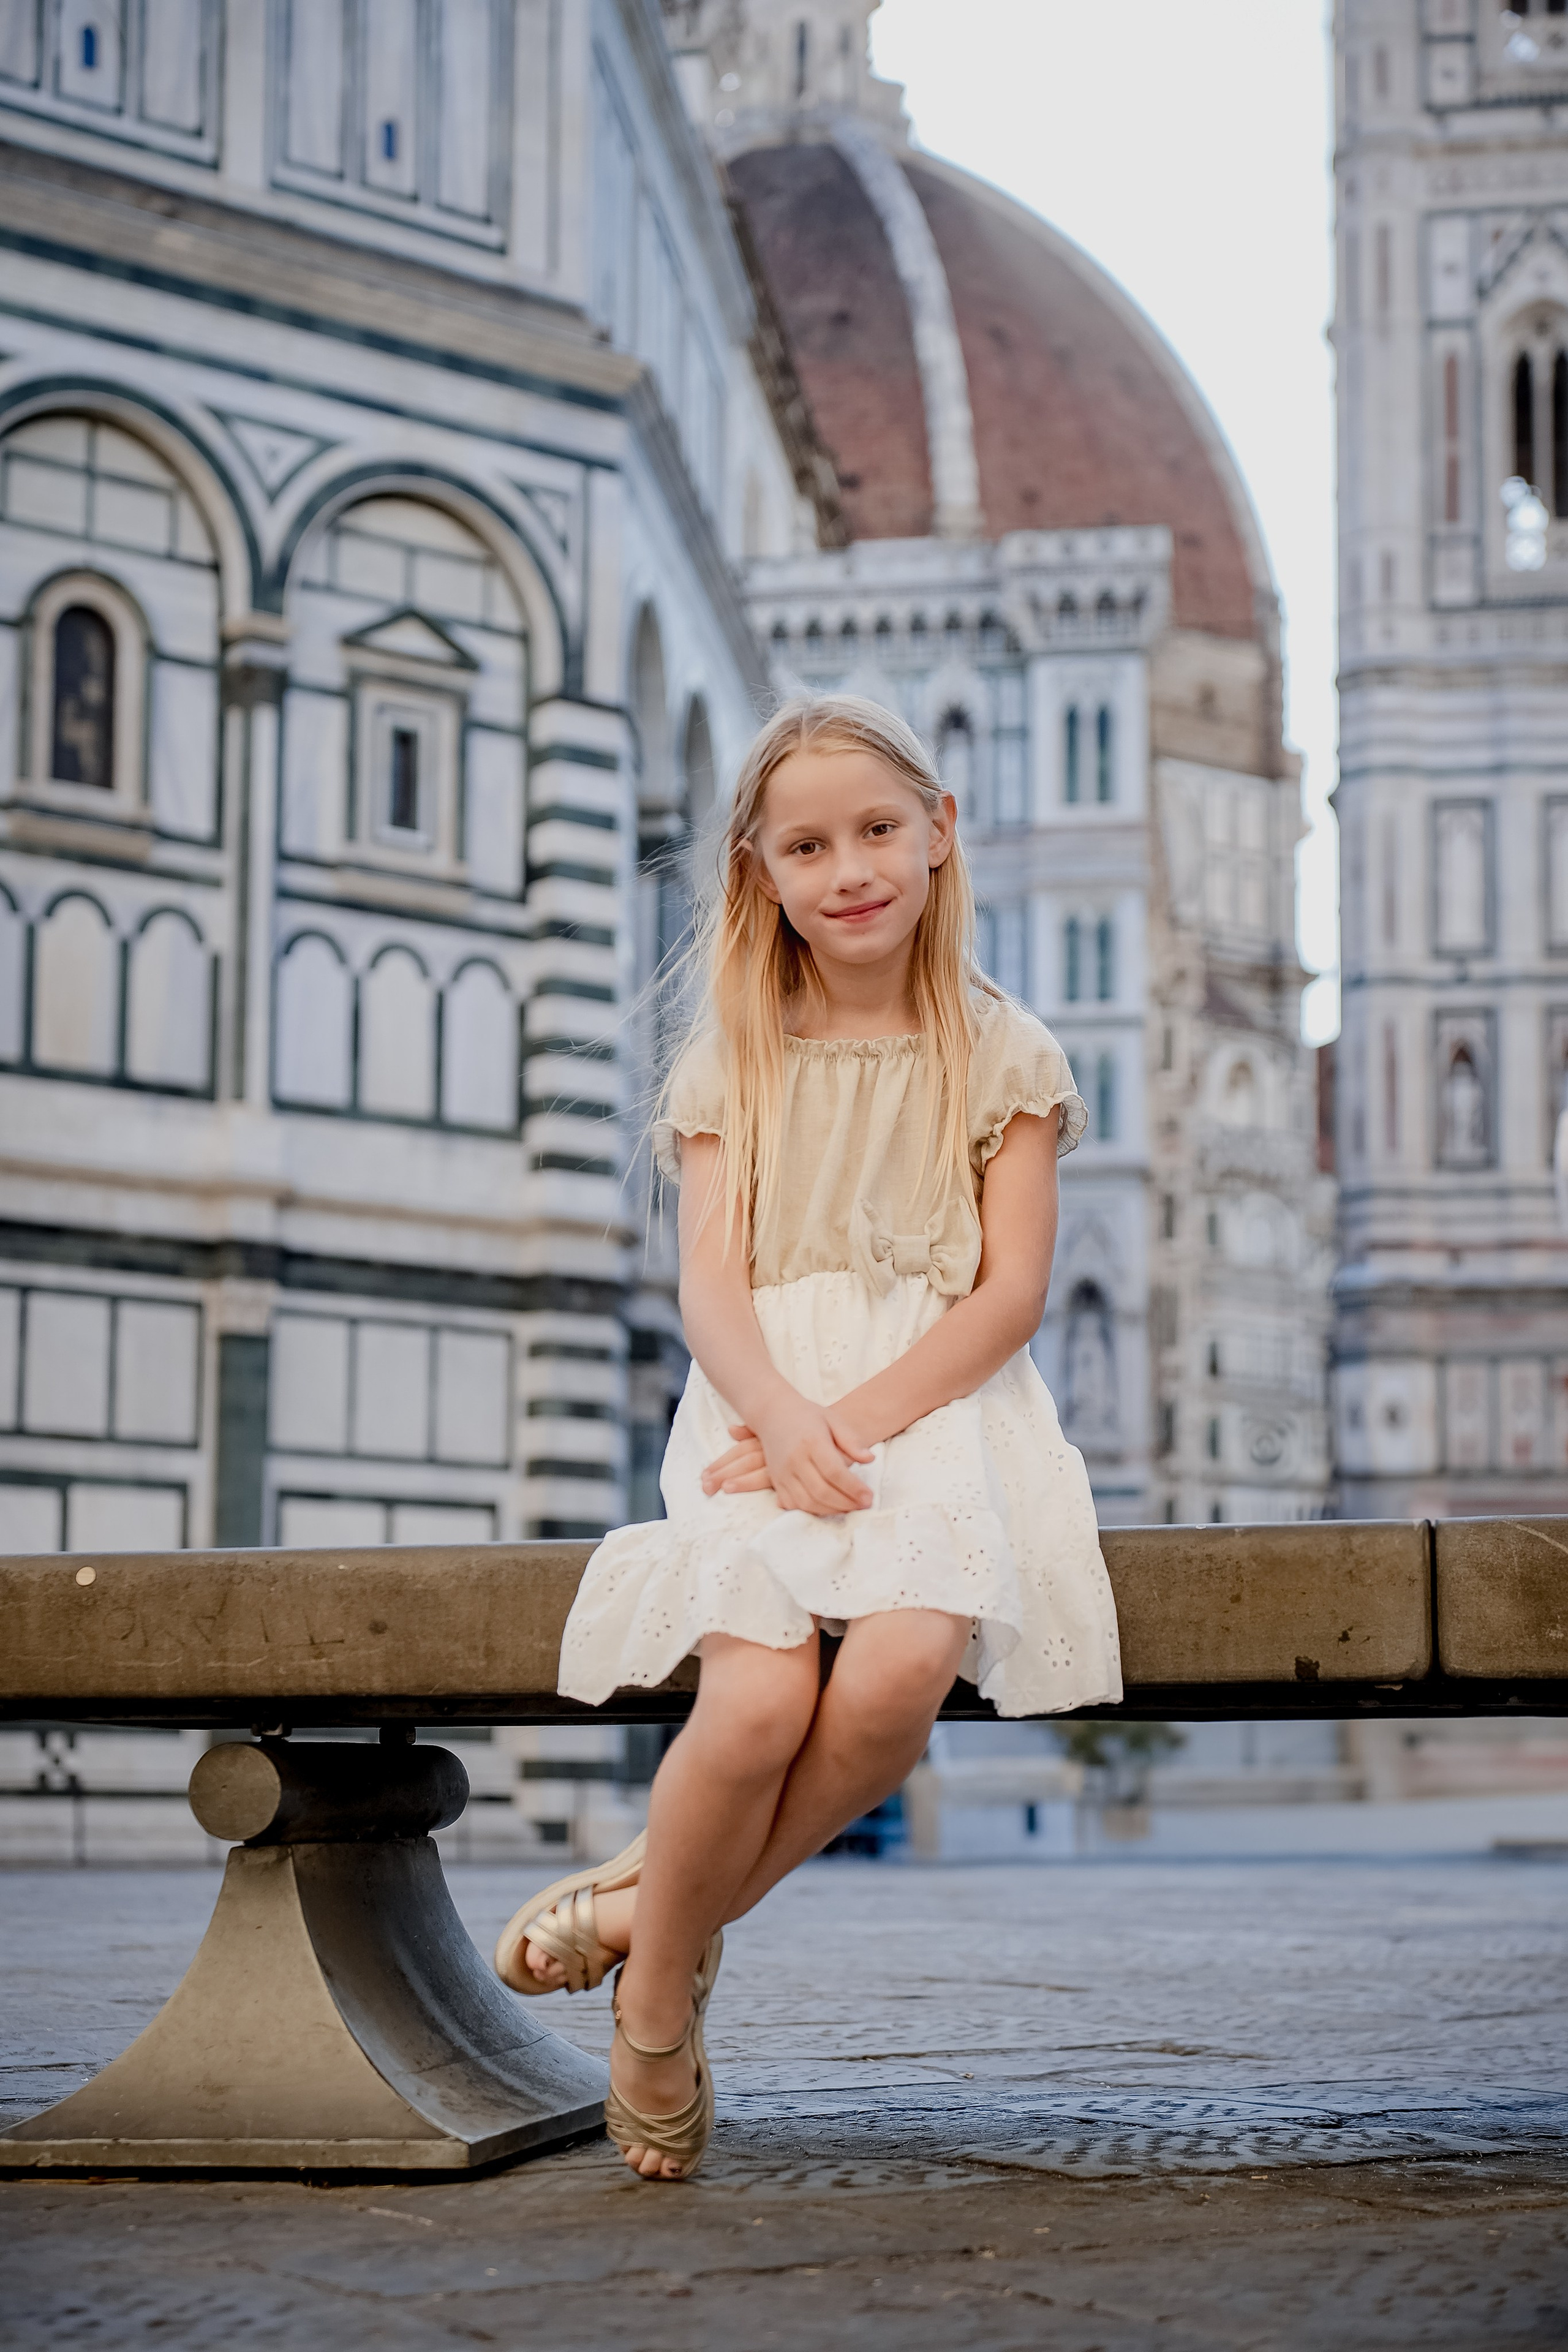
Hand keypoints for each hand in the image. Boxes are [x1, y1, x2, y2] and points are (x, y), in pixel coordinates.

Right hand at [702, 1395, 874, 1515]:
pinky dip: (811, 1511)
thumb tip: (870, 1459)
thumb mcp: (833, 1419)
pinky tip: (828, 1507)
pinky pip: (793, 1505)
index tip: (869, 1497)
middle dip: (846, 1503)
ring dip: (831, 1510)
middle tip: (864, 1505)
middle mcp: (794, 1459)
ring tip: (850, 1508)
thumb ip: (851, 1440)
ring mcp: (782, 1472)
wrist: (772, 1413)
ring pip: (807, 1502)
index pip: (834, 1472)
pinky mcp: (776, 1481)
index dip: (853, 1488)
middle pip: (821, 1491)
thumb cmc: (807, 1416)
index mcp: (811, 1441)